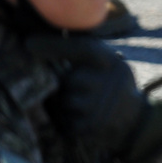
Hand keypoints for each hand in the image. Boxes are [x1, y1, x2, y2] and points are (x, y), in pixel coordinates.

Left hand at [26, 34, 149, 157]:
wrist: (132, 117)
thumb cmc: (110, 82)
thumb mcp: (108, 61)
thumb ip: (85, 50)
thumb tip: (51, 34)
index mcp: (111, 61)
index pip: (81, 48)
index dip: (55, 45)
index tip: (29, 43)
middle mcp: (107, 83)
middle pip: (67, 80)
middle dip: (64, 83)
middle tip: (73, 85)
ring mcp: (99, 107)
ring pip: (64, 101)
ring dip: (64, 102)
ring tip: (79, 101)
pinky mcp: (89, 127)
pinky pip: (63, 121)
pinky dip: (66, 118)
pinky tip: (80, 115)